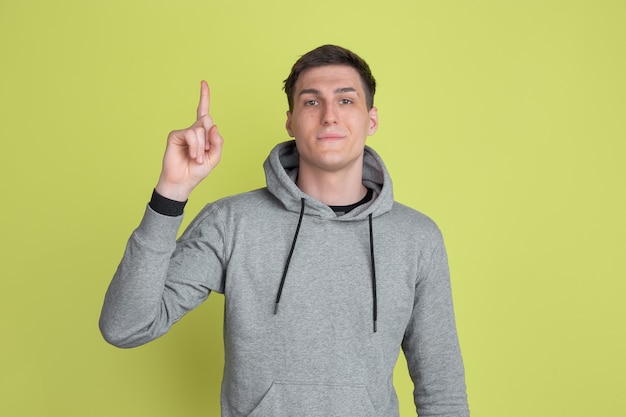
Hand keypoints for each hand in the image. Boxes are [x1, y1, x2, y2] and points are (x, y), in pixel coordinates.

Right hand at [155, 81, 223, 200]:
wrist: (183, 182)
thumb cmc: (197, 171)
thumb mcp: (215, 157)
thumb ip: (218, 142)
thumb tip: (214, 126)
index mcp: (203, 134)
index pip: (204, 112)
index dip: (204, 97)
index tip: (203, 83)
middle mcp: (193, 130)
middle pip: (208, 121)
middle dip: (209, 140)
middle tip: (204, 155)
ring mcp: (184, 131)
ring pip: (200, 129)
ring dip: (202, 147)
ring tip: (198, 159)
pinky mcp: (175, 135)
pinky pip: (191, 134)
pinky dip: (195, 146)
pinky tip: (193, 155)